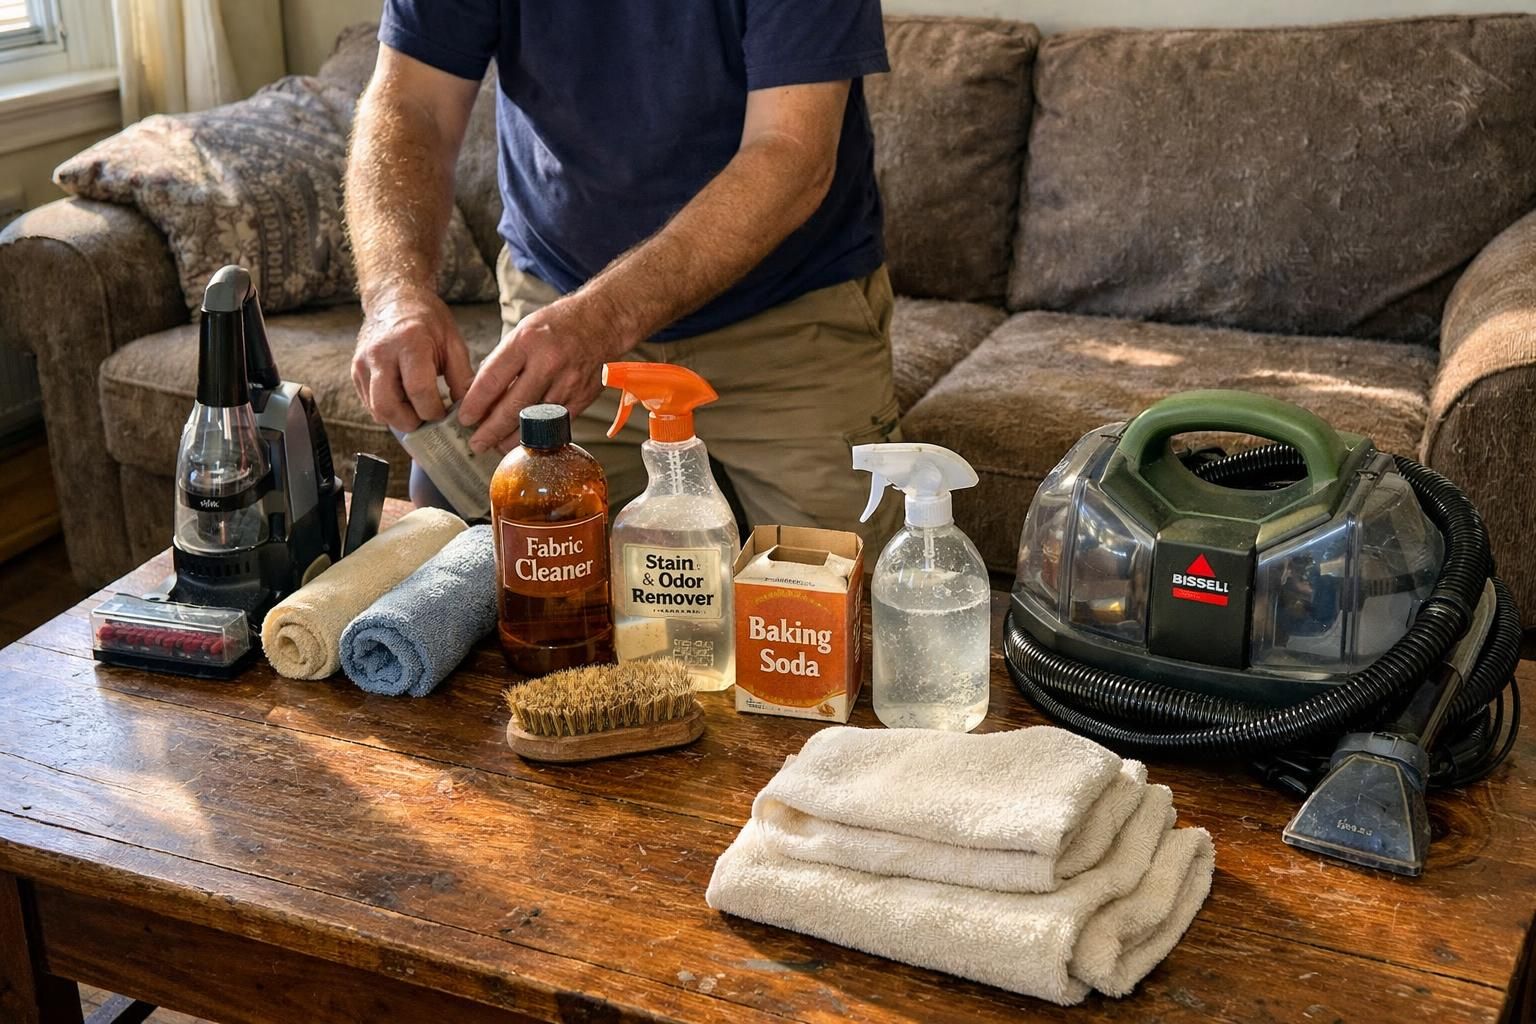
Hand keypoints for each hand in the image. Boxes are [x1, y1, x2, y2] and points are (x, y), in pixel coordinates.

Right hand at [351, 287, 473, 432]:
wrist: (395, 299)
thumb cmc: (428, 320)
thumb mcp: (453, 342)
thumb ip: (462, 377)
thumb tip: (469, 411)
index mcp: (409, 343)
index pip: (418, 390)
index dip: (433, 411)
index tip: (444, 413)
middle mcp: (380, 353)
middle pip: (388, 406)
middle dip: (411, 422)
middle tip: (428, 419)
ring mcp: (363, 363)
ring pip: (376, 410)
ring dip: (399, 419)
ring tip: (418, 410)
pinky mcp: (356, 371)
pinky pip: (369, 403)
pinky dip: (389, 410)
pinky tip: (405, 401)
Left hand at [458, 291, 632, 453]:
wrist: (602, 322)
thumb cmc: (558, 324)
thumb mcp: (523, 330)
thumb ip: (502, 361)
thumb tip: (480, 392)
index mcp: (527, 341)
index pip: (493, 380)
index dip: (475, 404)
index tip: (465, 418)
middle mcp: (548, 362)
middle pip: (513, 407)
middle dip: (491, 430)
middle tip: (477, 442)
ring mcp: (568, 382)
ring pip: (535, 422)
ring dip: (513, 437)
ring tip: (498, 445)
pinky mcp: (583, 396)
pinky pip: (557, 423)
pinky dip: (540, 434)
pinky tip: (527, 438)